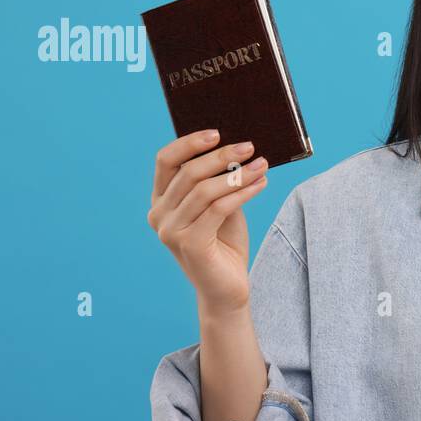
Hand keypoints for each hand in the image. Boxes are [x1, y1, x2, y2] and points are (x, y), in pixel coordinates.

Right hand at [147, 129, 269, 314]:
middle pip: (187, 172)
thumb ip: (219, 181)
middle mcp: (159, 214)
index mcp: (161, 201)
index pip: (165, 161)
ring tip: (262, 165)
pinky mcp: (189, 244)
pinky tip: (260, 185)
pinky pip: (218, 208)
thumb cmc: (224, 244)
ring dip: (237, 174)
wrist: (227, 288)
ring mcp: (170, 231)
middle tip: (249, 146)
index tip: (217, 132)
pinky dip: (242, 193)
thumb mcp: (220, 205)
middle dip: (221, 155)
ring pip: (204, 189)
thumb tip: (238, 148)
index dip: (189, 143)